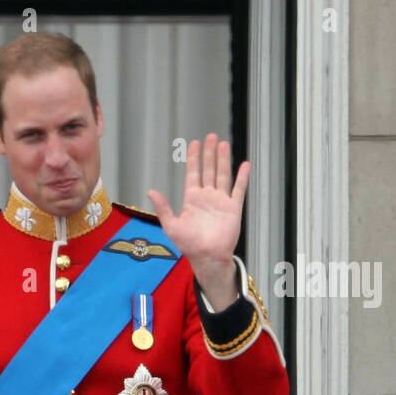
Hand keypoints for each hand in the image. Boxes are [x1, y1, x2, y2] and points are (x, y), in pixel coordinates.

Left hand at [146, 134, 248, 308]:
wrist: (207, 257)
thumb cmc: (188, 245)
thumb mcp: (171, 225)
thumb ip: (163, 207)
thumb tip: (151, 191)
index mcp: (192, 199)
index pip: (193, 173)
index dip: (193, 159)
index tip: (194, 143)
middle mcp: (207, 197)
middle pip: (208, 170)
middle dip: (209, 153)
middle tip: (211, 137)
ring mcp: (221, 201)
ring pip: (223, 175)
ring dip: (223, 160)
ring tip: (223, 144)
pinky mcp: (233, 208)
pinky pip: (239, 189)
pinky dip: (242, 177)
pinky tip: (244, 165)